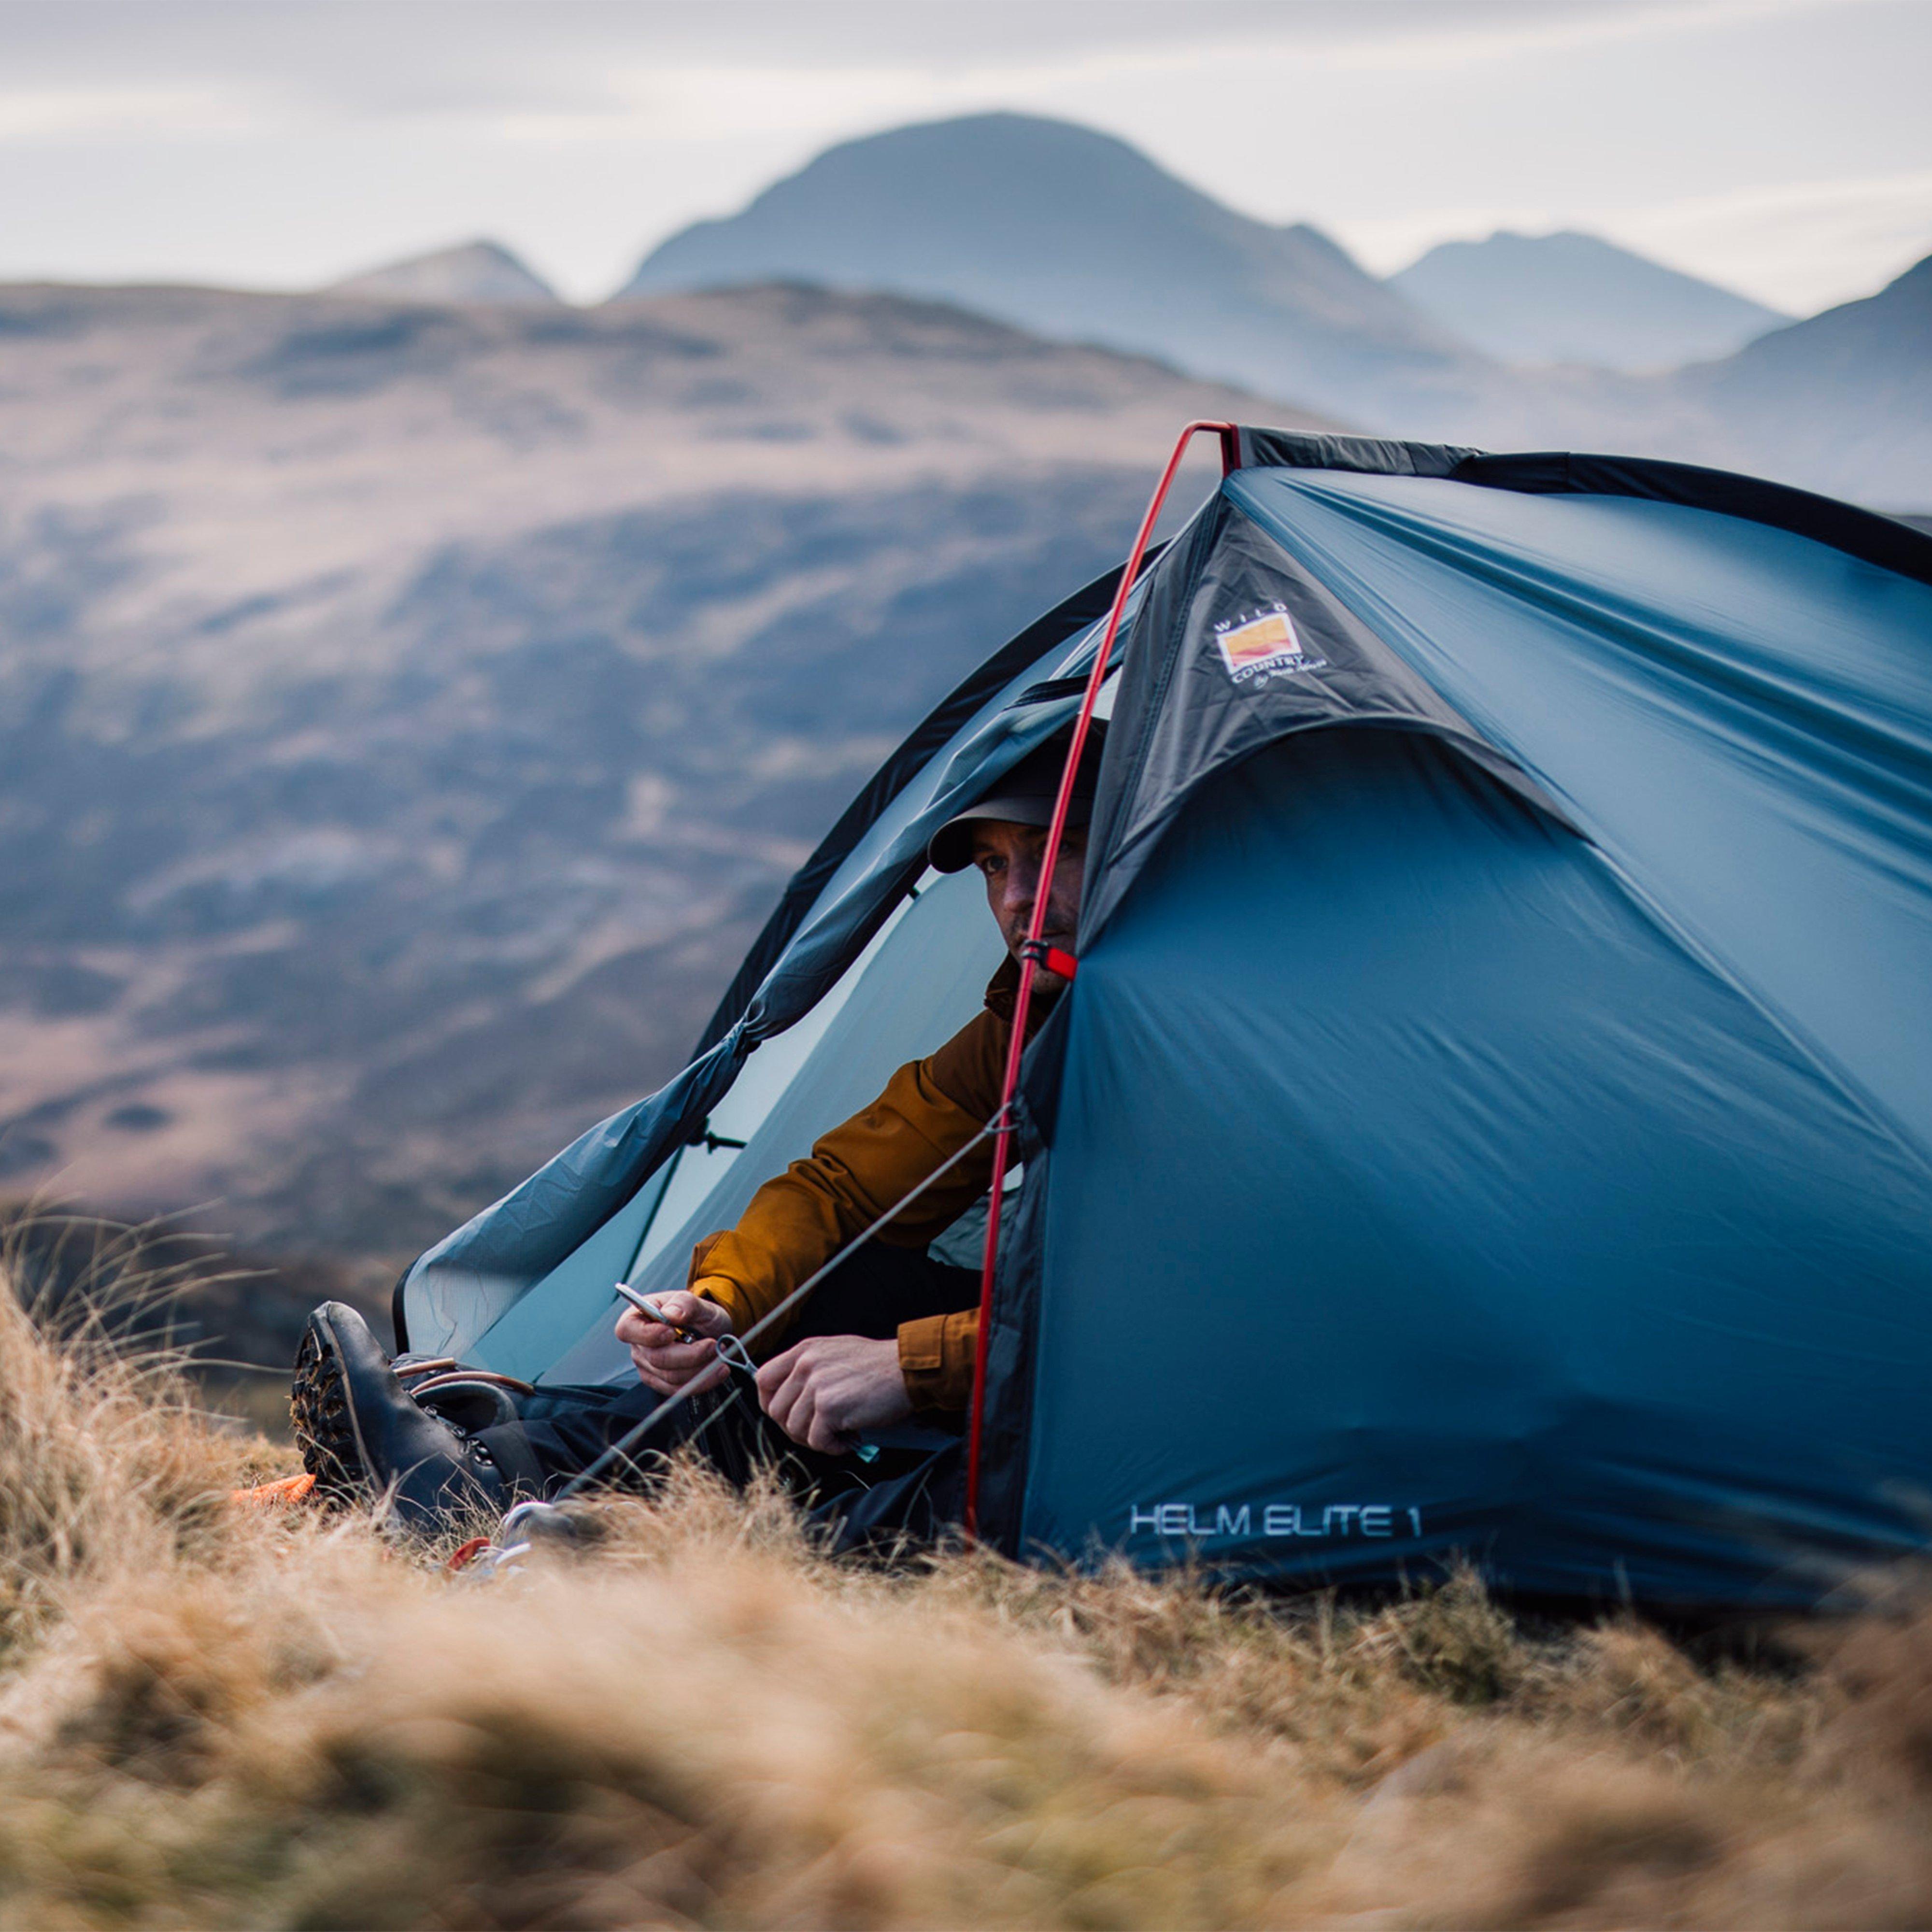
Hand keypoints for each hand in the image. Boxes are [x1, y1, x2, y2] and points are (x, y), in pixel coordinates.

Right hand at [616, 1288, 734, 1395]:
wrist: (709, 1330)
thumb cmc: (696, 1314)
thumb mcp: (695, 1301)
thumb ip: (684, 1303)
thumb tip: (672, 1313)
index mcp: (637, 1318)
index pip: (627, 1330)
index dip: (648, 1334)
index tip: (671, 1332)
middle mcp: (639, 1345)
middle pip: (656, 1358)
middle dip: (690, 1354)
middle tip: (713, 1344)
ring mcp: (648, 1367)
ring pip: (671, 1377)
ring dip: (701, 1368)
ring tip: (719, 1353)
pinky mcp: (663, 1383)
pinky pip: (680, 1389)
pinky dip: (703, 1381)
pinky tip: (718, 1370)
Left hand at [755, 1334, 912, 1454]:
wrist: (906, 1369)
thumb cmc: (877, 1365)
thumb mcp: (834, 1352)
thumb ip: (809, 1369)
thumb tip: (793, 1397)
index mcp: (804, 1350)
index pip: (763, 1379)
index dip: (770, 1402)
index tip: (787, 1415)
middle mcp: (805, 1365)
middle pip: (775, 1410)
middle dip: (795, 1428)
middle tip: (820, 1430)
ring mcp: (816, 1385)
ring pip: (794, 1428)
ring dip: (816, 1438)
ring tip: (840, 1433)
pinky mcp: (829, 1406)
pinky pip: (816, 1440)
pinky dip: (832, 1447)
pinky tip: (850, 1438)